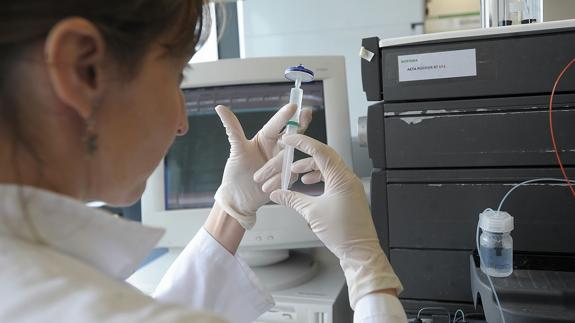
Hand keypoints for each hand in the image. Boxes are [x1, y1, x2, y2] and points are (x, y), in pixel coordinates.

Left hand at [214, 104, 310, 229]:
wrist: (239, 197)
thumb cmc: (236, 172)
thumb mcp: (236, 149)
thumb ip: (232, 128)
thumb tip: (219, 107)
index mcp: (266, 137)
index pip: (278, 123)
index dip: (286, 115)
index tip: (294, 105)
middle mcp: (278, 146)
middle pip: (293, 134)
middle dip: (300, 124)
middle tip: (305, 116)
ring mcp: (285, 161)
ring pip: (289, 157)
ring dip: (275, 168)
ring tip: (257, 178)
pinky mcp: (289, 175)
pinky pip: (290, 174)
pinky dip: (278, 180)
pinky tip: (267, 187)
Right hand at [263, 134, 402, 308]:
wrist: (360, 252)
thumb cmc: (343, 233)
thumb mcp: (312, 213)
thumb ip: (292, 199)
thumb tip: (277, 194)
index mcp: (341, 178)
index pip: (321, 151)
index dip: (303, 142)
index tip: (290, 139)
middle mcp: (348, 179)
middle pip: (324, 158)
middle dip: (304, 157)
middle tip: (289, 156)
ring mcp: (350, 188)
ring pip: (328, 169)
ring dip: (311, 169)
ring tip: (296, 175)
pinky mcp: (350, 196)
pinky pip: (333, 180)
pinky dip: (319, 179)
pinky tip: (309, 186)